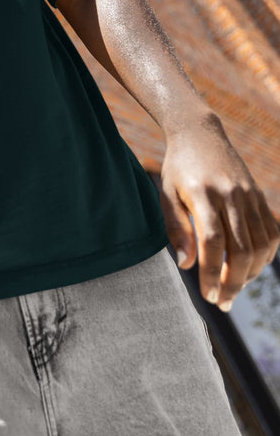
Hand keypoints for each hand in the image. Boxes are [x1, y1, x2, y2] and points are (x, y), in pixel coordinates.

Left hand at [159, 115, 278, 310]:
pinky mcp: (259, 196)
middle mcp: (231, 195)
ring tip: (233, 288)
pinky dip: (265, 255)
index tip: (207, 294)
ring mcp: (249, 195)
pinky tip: (250, 268)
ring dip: (250, 273)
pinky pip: (271, 232)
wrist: (199, 133)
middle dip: (233, 282)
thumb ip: (175, 228)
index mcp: (203, 194)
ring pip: (260, 244)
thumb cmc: (178, 167)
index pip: (213, 242)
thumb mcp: (166, 194)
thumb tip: (186, 266)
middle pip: (241, 248)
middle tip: (221, 302)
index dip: (212, 272)